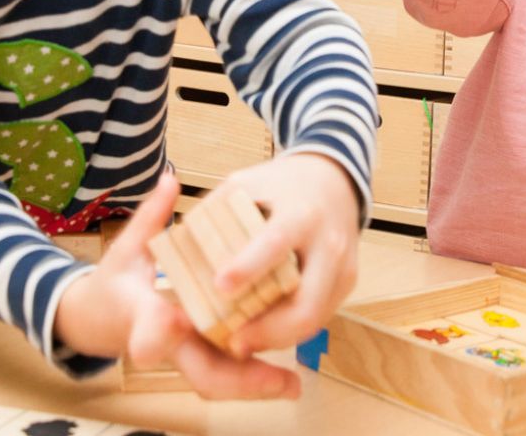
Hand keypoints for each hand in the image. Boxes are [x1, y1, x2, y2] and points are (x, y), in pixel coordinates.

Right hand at [53, 173, 298, 398]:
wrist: (97, 322)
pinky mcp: (192, 359)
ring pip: (216, 380)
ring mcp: (179, 356)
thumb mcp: (127, 248)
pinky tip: (283, 379)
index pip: (146, 326)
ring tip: (292, 385)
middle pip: (199, 372)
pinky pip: (224, 373)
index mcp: (140, 313)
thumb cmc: (113, 283)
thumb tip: (170, 179)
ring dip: (253, 385)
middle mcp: (163, 343)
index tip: (175, 321)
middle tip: (281, 380)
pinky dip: (250, 377)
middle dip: (239, 379)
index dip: (156, 330)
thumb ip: (151, 217)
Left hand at [206, 152, 362, 357]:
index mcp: (300, 212)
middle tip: (233, 343)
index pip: (276, 243)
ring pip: (315, 317)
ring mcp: (342, 266)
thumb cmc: (281, 184)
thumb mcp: (248, 182)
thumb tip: (178, 241)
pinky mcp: (347, 282)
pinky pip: (320, 316)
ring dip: (278, 338)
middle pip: (306, 300)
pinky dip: (291, 330)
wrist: (333, 181)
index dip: (249, 266)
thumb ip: (216, 208)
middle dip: (270, 329)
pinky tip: (264, 335)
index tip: (220, 286)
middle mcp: (328, 243)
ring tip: (242, 346)